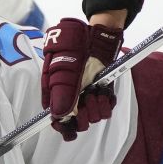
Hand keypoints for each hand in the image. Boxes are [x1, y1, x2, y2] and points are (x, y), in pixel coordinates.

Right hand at [41, 18, 122, 140]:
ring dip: (96, 107)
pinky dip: (106, 102)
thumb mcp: (64, 67)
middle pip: (77, 123)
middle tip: (86, 100)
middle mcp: (71, 98)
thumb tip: (60, 115)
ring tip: (95, 91)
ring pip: (93, 118)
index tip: (70, 128)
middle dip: (83, 116)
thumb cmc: (74, 47)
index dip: (63, 127)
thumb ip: (62, 91)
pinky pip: (106, 109)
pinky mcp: (101, 93)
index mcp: (55, 94)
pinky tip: (103, 92)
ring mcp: (87, 96)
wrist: (95, 35)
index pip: (57, 120)